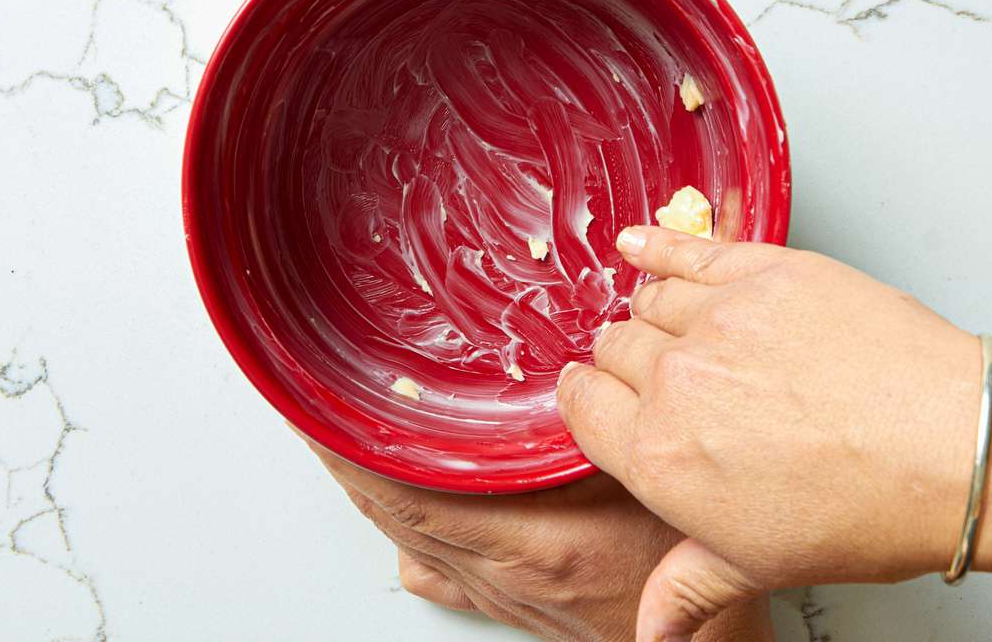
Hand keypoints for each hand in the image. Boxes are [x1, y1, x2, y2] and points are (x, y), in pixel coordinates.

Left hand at [300, 436, 772, 641]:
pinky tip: (387, 502)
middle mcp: (497, 574)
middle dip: (345, 463)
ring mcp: (495, 592)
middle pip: (393, 516)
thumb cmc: (682, 567)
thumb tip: (552, 391)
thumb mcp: (644, 484)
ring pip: (406, 538)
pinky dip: (400, 526)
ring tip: (335, 441)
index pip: (409, 497)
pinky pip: (431, 562)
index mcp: (525, 544)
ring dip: (365, 490)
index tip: (320, 416)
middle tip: (309, 412)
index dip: (356, 456)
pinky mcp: (503, 600)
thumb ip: (592, 440)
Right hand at [557, 227, 979, 639]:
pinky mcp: (761, 271)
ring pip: (649, 300)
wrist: (953, 448)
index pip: (583, 407)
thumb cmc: (868, 508)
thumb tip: (654, 633)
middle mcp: (674, 380)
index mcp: (657, 454)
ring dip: (652, 313)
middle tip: (663, 377)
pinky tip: (639, 246)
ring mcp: (717, 318)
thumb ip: (686, 590)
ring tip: (672, 326)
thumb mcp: (760, 566)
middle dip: (628, 363)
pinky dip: (655, 246)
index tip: (598, 399)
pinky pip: (685, 249)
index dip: (590, 403)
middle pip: (615, 349)